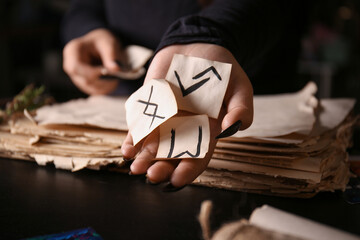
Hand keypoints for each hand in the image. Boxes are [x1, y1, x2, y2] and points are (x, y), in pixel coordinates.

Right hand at [63, 28, 122, 94]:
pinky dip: (103, 89)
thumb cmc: (103, 40)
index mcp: (72, 51)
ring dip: (104, 87)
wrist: (101, 43)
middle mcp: (70, 64)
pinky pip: (92, 90)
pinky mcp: (82, 82)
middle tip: (116, 79)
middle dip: (101, 82)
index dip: (92, 73)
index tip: (107, 72)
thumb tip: (116, 69)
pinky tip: (112, 84)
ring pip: (88, 88)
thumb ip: (111, 56)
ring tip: (116, 80)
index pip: (76, 68)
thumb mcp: (108, 43)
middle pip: (83, 80)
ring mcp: (75, 75)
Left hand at [121, 43, 252, 187]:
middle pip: (173, 155)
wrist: (196, 46)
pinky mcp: (151, 107)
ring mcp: (166, 119)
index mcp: (207, 129)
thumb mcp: (240, 86)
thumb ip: (241, 108)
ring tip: (136, 168)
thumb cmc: (221, 68)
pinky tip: (128, 149)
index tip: (177, 180)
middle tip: (152, 176)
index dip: (189, 170)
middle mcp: (184, 128)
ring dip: (144, 158)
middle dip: (163, 167)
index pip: (198, 155)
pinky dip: (133, 139)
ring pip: (154, 144)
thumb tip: (233, 128)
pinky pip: (140, 126)